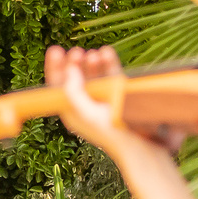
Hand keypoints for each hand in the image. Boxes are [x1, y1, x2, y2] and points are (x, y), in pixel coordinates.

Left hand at [46, 45, 154, 160]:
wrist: (143, 148)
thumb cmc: (113, 135)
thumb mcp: (87, 115)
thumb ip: (74, 92)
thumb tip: (70, 70)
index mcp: (72, 112)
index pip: (58, 87)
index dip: (55, 68)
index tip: (55, 50)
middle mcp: (86, 105)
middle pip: (76, 79)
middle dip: (75, 63)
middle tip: (77, 51)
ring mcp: (103, 100)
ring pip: (94, 75)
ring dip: (92, 62)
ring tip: (94, 53)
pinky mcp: (120, 96)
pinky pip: (111, 75)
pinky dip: (109, 63)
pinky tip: (107, 53)